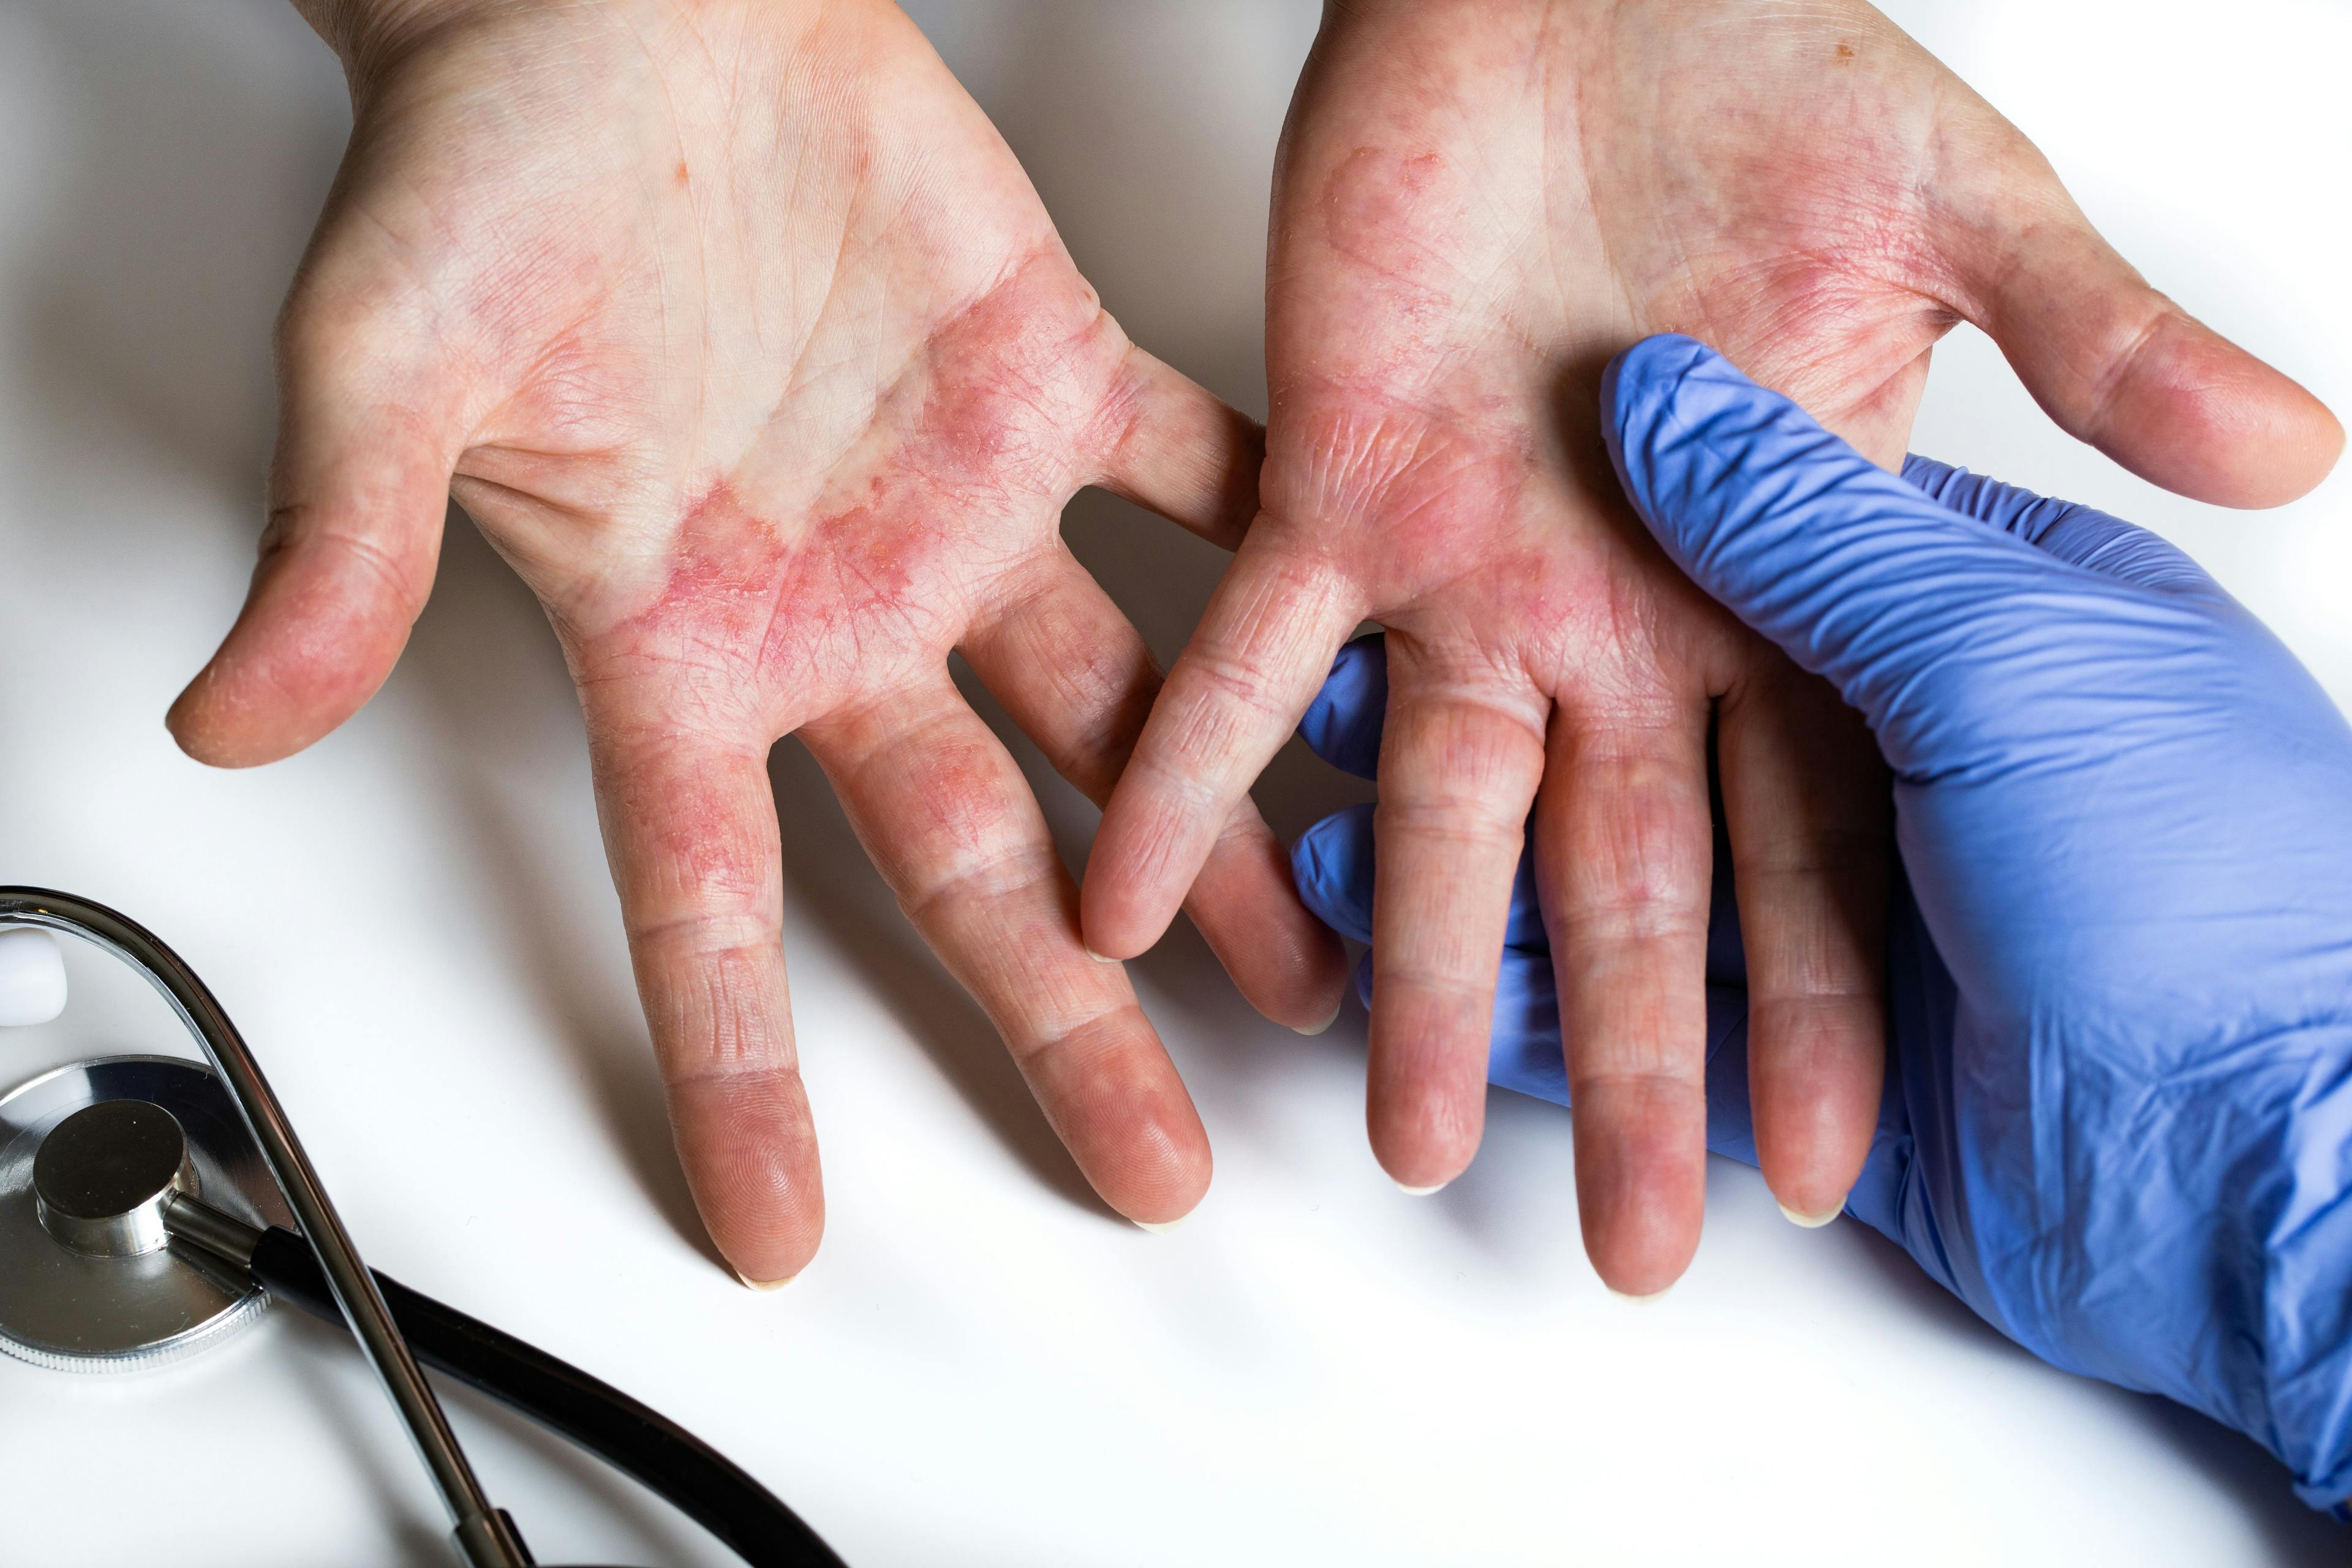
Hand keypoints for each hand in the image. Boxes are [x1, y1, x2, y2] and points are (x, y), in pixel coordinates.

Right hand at [167, 0, 1344, 1282]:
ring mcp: (958, 509)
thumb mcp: (390, 369)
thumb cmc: (487, 161)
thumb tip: (232, 713)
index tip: (775, 1224)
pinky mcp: (1052, 381)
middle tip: (1152, 1166)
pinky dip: (1280, 564)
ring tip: (1312, 976)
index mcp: (681, 640)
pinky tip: (1360, 665)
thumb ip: (350, 550)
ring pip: (1115, 719)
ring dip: (1214, 849)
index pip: (708, 908)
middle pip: (969, 867)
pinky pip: (1198, 488)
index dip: (741, 1071)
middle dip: (1064, 1021)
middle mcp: (838, 610)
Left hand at [1083, 0, 2340, 1292]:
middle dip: (1630, 1055)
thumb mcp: (1960, 209)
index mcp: (1771, 581)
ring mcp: (1464, 571)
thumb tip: (2288, 450)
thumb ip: (2086, 343)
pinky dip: (1187, 778)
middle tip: (1624, 1234)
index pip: (1814, 830)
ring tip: (1397, 1131)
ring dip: (1414, 970)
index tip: (1827, 1163)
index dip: (1823, 997)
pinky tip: (1142, 904)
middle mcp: (1613, 616)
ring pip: (1430, 812)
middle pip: (1630, 875)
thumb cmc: (1764, 74)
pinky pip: (1234, 661)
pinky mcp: (1328, 494)